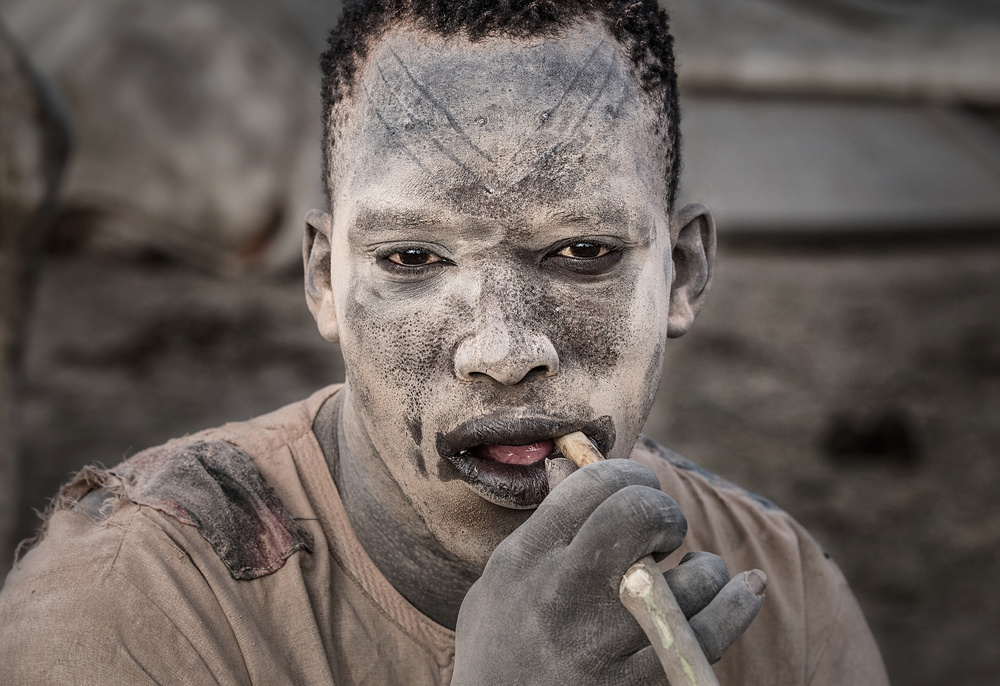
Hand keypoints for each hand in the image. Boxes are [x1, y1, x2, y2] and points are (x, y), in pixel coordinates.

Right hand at [452, 459, 765, 684]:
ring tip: (697, 570)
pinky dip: (739, 604)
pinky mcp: (640, 683)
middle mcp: (564, 593)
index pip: (593, 486)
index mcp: (527, 558)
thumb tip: (592, 468)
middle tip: (664, 527)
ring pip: (689, 578)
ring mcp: (605, 642)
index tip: (638, 485)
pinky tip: (747, 588)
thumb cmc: (501, 643)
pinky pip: (710, 636)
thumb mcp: (502, 576)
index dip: (629, 474)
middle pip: (637, 514)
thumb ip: (547, 528)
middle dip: (663, 508)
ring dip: (705, 566)